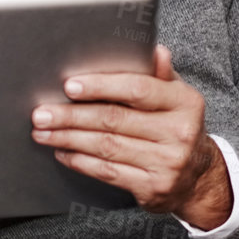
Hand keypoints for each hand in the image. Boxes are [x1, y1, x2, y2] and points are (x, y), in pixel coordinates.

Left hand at [29, 45, 233, 229]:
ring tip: (43, 132)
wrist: (197, 177)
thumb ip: (161, 75)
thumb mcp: (176, 97)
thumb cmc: (175, 127)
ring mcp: (167, 163)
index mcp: (185, 102)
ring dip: (68, 139)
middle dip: (72, 116)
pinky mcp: (153, 188)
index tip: (70, 86)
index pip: (138, 89)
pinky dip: (81, 162)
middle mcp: (179, 133)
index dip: (101, 86)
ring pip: (107, 146)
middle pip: (115, 120)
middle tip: (41, 113)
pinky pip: (108, 172)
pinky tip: (63, 152)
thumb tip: (155, 51)